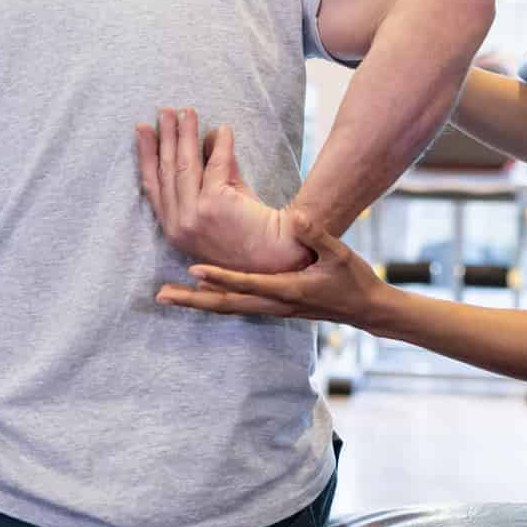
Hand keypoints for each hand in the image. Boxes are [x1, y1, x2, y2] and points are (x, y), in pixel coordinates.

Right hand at [135, 107, 308, 273]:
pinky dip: (220, 143)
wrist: (275, 256)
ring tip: (186, 112)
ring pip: (185, 164)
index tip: (142, 130)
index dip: (146, 155)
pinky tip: (223, 129)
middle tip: (165, 111)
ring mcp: (194, 215)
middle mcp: (178, 224)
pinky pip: (216, 164)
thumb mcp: (220, 201)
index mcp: (173, 228)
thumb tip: (208, 135)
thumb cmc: (248, 230)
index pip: (153, 185)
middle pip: (167, 170)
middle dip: (165, 137)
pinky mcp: (214, 204)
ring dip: (185, 134)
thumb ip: (211, 172)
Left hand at [155, 213, 390, 329]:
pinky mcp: (271, 307)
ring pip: (227, 307)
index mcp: (288, 290)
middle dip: (192, 301)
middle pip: (226, 304)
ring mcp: (271, 309)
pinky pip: (235, 305)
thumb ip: (317, 236)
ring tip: (167, 296)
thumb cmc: (353, 278)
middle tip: (161, 296)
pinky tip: (197, 294)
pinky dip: (212, 300)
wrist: (365, 308)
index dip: (220, 278)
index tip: (193, 270)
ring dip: (196, 302)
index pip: (247, 284)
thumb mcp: (339, 253)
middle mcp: (274, 304)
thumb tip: (297, 217)